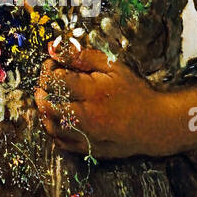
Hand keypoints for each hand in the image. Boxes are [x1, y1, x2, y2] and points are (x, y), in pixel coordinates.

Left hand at [34, 39, 196, 158]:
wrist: (154, 124)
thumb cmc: (135, 92)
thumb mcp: (113, 67)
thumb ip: (84, 57)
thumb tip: (56, 48)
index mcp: (93, 93)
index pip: (56, 80)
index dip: (49, 70)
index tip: (53, 65)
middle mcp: (86, 117)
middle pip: (48, 104)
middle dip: (42, 89)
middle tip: (47, 81)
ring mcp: (85, 136)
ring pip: (50, 125)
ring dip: (44, 109)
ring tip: (50, 97)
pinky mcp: (86, 149)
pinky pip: (59, 141)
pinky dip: (53, 128)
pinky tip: (58, 117)